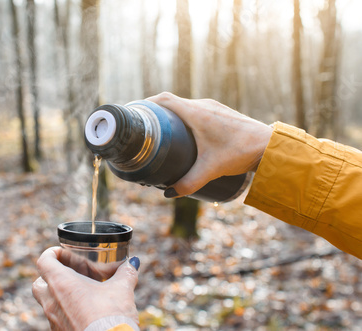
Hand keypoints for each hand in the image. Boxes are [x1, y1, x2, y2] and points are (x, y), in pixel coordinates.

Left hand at [32, 247, 139, 329]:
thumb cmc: (111, 316)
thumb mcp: (122, 290)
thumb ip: (126, 273)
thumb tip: (132, 263)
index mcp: (61, 284)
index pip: (44, 261)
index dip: (51, 253)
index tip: (62, 252)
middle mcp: (51, 301)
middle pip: (39, 283)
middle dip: (50, 277)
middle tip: (68, 274)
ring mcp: (53, 321)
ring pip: (47, 303)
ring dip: (59, 295)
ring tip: (80, 294)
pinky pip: (56, 320)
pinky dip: (66, 313)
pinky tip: (84, 312)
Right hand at [147, 92, 272, 197]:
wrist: (270, 146)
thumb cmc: (241, 152)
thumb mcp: (211, 170)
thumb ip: (188, 183)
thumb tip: (169, 194)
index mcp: (197, 113)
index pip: (164, 99)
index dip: (147, 103)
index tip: (137, 113)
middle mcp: (204, 106)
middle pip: (172, 103)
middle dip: (157, 113)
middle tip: (145, 128)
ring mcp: (214, 108)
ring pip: (185, 106)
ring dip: (172, 115)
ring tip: (162, 132)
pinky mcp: (221, 114)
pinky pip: (196, 110)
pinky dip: (185, 117)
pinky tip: (185, 133)